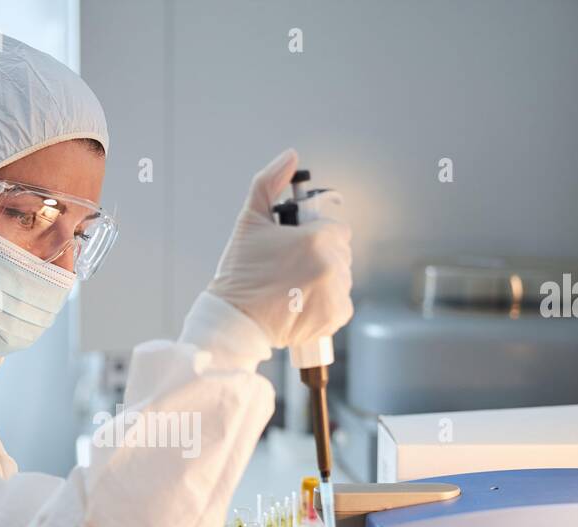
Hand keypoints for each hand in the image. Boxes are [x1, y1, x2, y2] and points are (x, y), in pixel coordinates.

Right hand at [206, 149, 352, 348]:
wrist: (234, 319)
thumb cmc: (240, 272)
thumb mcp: (251, 220)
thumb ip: (270, 182)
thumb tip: (290, 157)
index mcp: (317, 239)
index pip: (337, 228)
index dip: (317, 235)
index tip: (299, 246)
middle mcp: (331, 266)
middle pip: (341, 253)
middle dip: (321, 257)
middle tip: (292, 268)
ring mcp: (335, 293)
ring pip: (342, 278)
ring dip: (325, 280)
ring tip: (295, 287)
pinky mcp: (335, 317)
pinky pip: (342, 303)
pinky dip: (327, 304)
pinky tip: (302, 303)